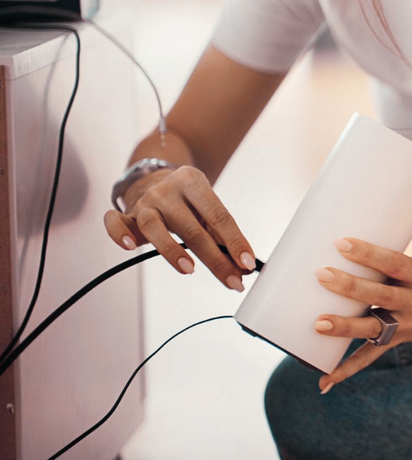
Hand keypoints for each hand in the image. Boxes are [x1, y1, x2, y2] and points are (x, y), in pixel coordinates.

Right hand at [101, 166, 256, 291]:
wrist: (155, 179)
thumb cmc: (188, 202)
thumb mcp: (208, 209)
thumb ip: (222, 236)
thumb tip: (242, 267)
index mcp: (194, 182)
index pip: (219, 216)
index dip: (235, 241)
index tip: (248, 264)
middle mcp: (168, 190)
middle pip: (192, 228)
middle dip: (214, 259)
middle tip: (232, 281)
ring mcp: (145, 202)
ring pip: (154, 226)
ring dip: (171, 251)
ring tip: (189, 270)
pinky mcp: (126, 215)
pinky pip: (115, 223)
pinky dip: (119, 234)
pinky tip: (130, 247)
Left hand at [313, 237, 411, 392]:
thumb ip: (385, 267)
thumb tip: (336, 258)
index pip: (393, 263)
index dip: (368, 253)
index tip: (341, 243)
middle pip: (380, 295)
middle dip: (350, 286)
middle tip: (322, 275)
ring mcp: (406, 325)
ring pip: (373, 327)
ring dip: (345, 326)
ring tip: (319, 324)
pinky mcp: (397, 340)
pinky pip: (370, 356)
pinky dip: (347, 369)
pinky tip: (325, 381)